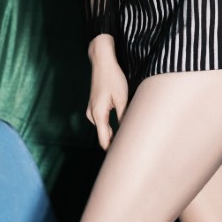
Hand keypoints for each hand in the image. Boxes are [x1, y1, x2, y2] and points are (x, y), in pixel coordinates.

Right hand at [85, 35, 130, 150]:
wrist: (102, 62)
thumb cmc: (113, 79)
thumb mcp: (122, 99)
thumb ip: (124, 117)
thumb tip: (128, 132)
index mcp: (98, 114)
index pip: (103, 140)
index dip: (112, 150)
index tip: (121, 159)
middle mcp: (92, 114)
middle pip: (103, 136)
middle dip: (114, 143)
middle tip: (129, 152)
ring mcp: (92, 110)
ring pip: (103, 128)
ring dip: (112, 134)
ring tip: (127, 139)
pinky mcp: (94, 106)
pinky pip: (102, 121)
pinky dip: (109, 126)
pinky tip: (119, 127)